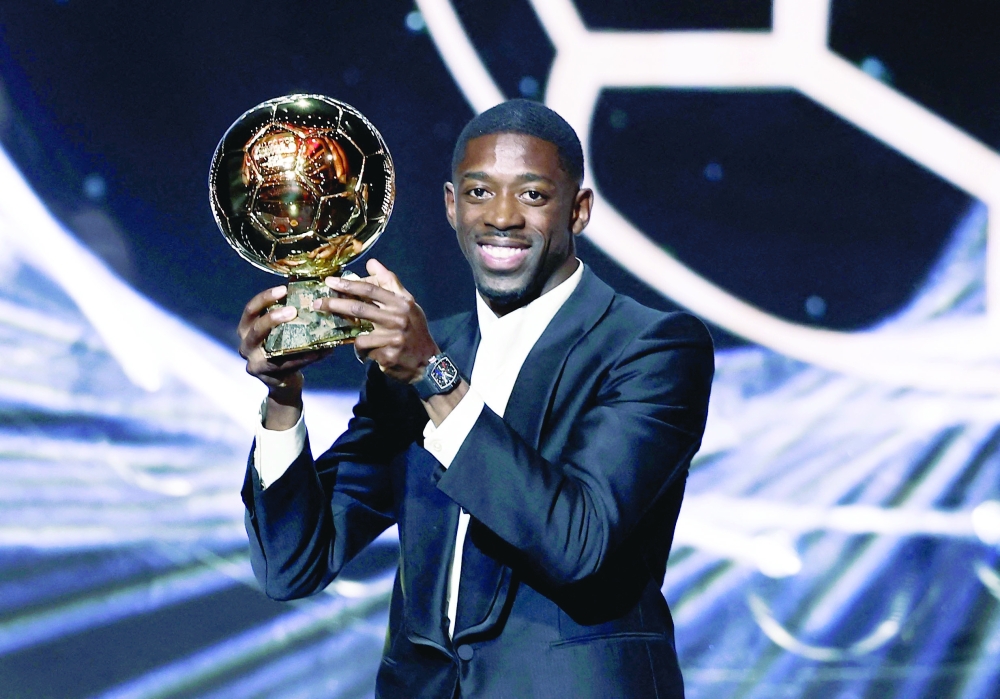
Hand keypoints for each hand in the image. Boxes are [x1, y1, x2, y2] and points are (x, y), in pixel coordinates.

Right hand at [237, 286, 330, 427]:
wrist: (282, 380)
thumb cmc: (282, 346)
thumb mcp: (280, 327)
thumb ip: (287, 306)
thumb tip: (303, 278)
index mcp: (246, 327)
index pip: (251, 309)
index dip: (265, 298)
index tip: (284, 289)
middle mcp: (245, 343)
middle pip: (255, 328)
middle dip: (273, 318)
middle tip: (293, 310)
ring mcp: (254, 362)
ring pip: (269, 348)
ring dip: (290, 340)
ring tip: (310, 331)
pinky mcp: (267, 375)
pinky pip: (288, 364)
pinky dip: (306, 357)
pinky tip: (322, 350)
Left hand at [316, 259, 438, 383]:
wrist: (428, 362)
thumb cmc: (414, 330)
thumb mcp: (408, 304)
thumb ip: (390, 283)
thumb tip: (371, 263)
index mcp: (401, 303)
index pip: (371, 289)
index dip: (348, 284)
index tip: (330, 282)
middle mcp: (398, 318)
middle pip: (359, 308)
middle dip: (335, 305)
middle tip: (317, 304)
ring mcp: (393, 338)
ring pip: (359, 335)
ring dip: (355, 339)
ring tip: (362, 342)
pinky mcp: (388, 356)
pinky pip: (365, 352)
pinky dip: (364, 353)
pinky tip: (372, 354)